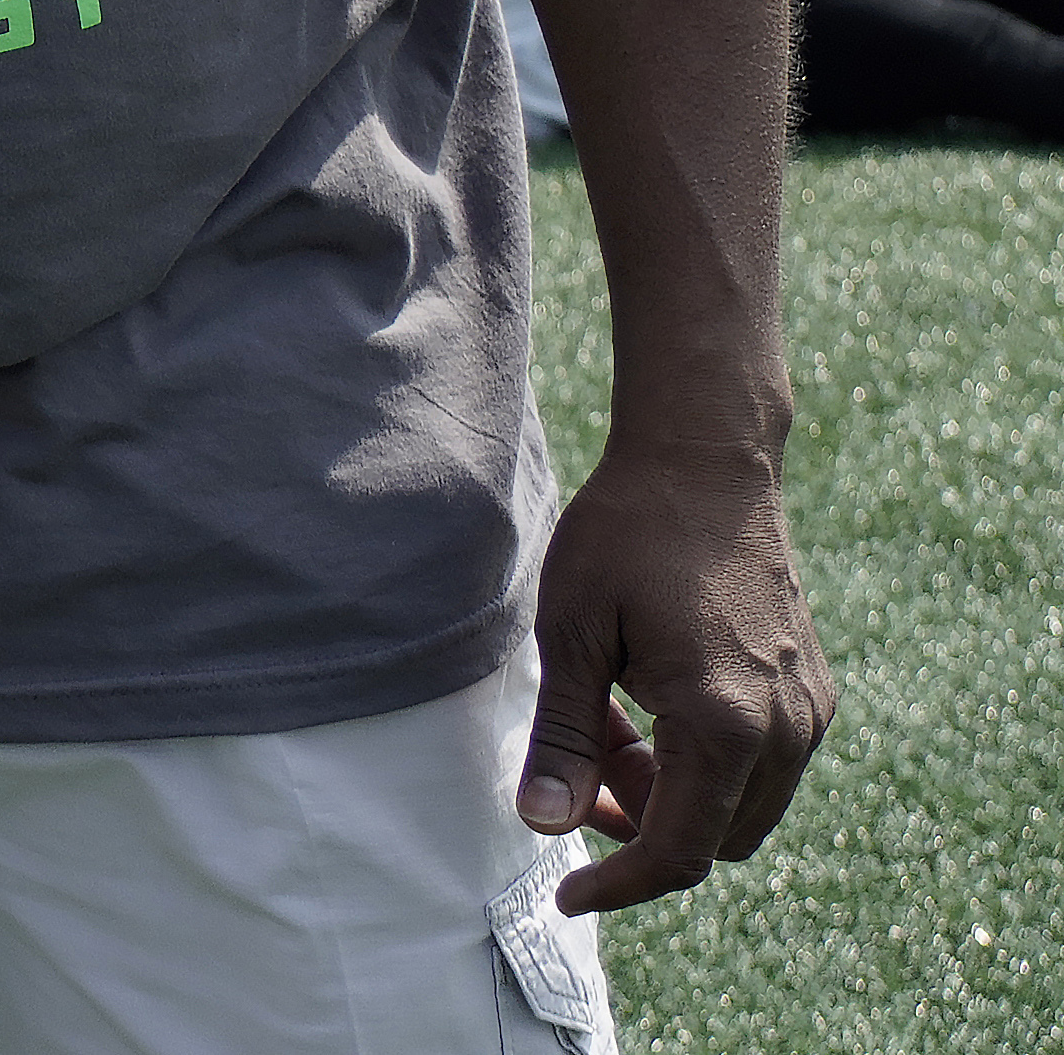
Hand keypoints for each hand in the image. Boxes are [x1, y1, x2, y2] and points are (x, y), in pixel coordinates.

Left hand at [514, 440, 830, 913]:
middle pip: (715, 839)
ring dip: (671, 793)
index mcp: (726, 724)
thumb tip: (542, 823)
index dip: (619, 883)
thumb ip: (562, 736)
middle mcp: (785, 730)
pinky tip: (647, 700)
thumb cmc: (628, 534)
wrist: (705, 460)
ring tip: (604, 721)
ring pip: (741, 806)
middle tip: (574, 769)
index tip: (568, 894)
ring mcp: (809, 712)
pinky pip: (762, 765)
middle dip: (640, 827)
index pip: (679, 851)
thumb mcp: (571, 632)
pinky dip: (704, 762)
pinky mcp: (813, 691)